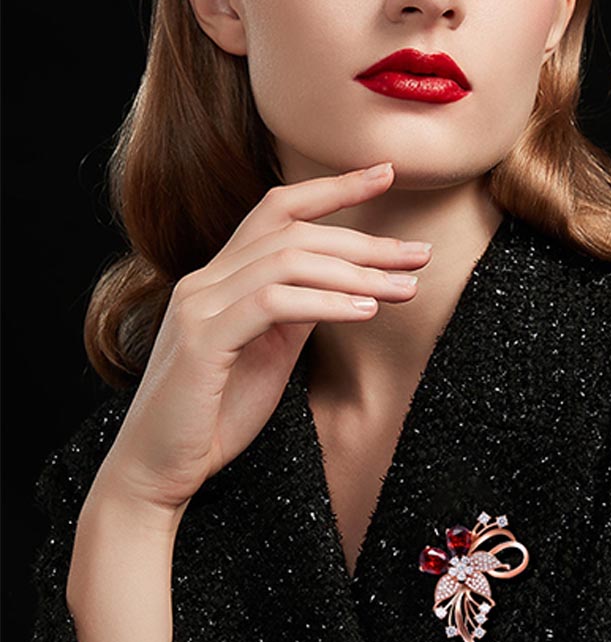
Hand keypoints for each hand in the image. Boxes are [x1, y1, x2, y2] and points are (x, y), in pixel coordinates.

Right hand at [97, 162, 430, 510]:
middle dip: (364, 240)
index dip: (333, 187)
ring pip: (287, 260)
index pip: (278, 209)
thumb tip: (346, 280)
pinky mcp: (201, 339)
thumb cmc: (218, 412)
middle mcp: (207, 279)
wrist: (159, 468)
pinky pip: (273, 302)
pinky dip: (325, 301)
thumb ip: (298, 309)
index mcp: (222, 277)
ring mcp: (199, 305)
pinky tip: (365, 310)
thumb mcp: (272, 350)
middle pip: (294, 233)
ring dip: (355, 271)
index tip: (385, 173)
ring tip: (405, 286)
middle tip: (419, 254)